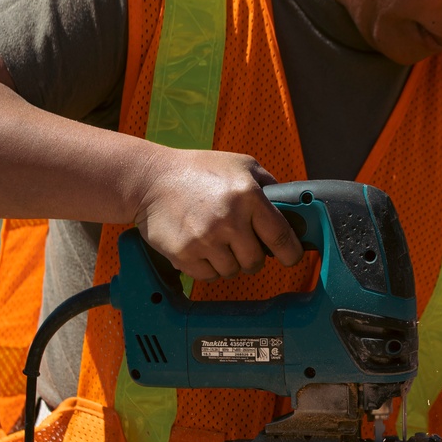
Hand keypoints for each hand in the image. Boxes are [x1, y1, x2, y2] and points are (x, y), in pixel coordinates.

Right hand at [135, 149, 302, 281]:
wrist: (150, 179)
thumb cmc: (198, 169)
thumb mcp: (240, 164)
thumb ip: (268, 186)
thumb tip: (291, 210)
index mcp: (249, 196)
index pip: (281, 237)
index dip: (291, 254)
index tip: (291, 258)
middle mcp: (229, 219)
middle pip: (255, 261)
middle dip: (251, 256)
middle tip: (240, 244)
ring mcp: (205, 239)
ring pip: (231, 271)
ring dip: (227, 262)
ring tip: (215, 240)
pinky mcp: (184, 254)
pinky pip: (207, 276)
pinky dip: (206, 267)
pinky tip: (199, 247)